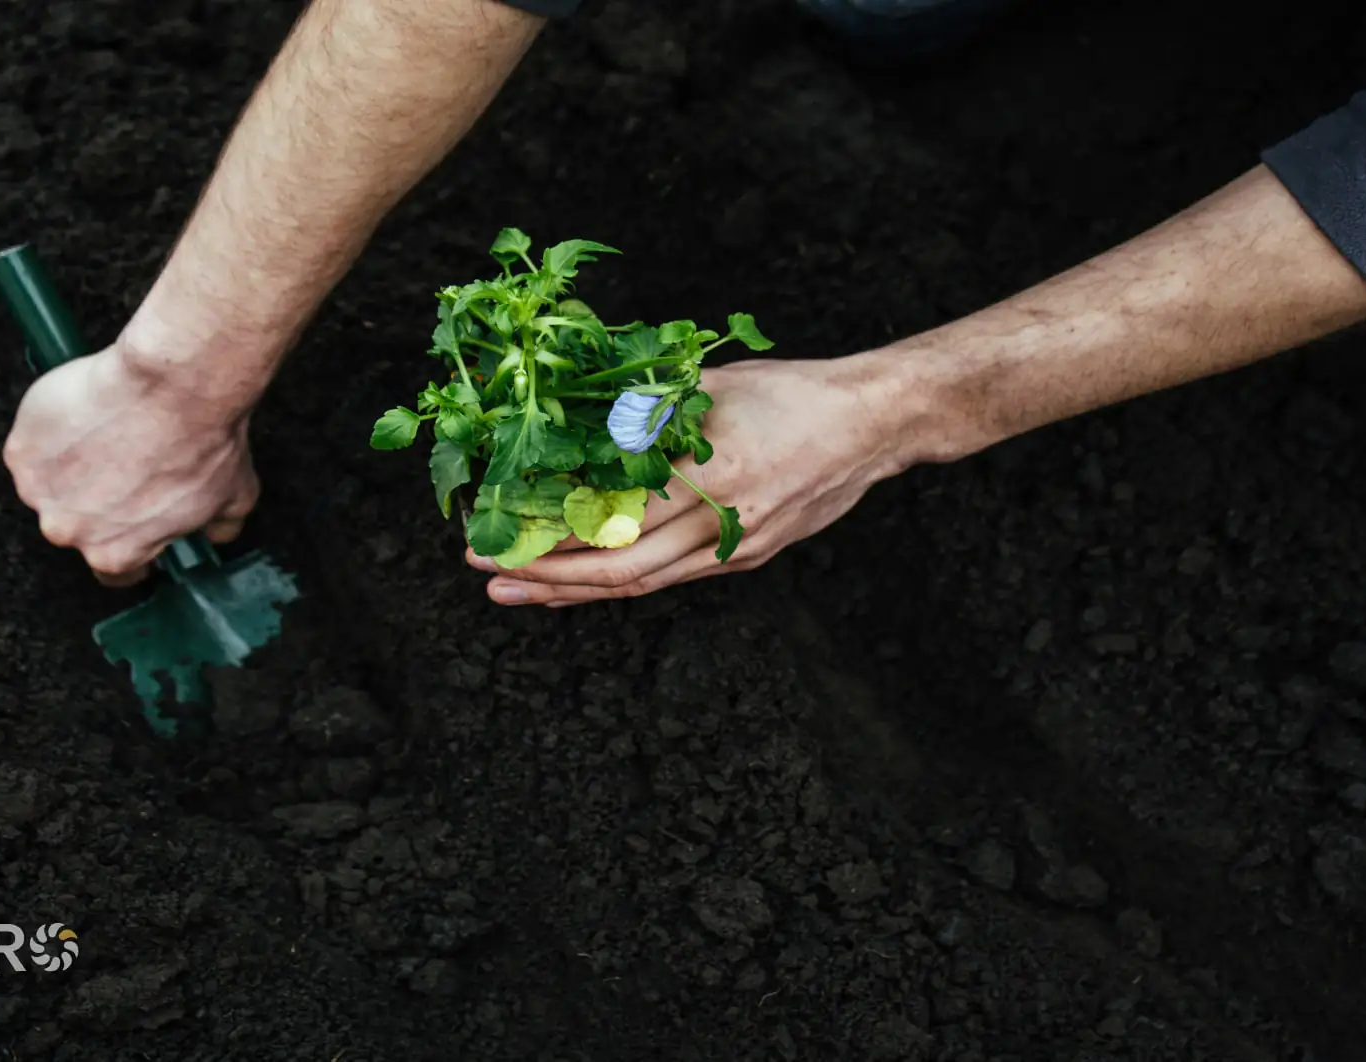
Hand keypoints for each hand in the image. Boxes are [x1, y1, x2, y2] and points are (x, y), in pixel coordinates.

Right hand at [2, 345, 259, 586]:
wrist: (173, 387)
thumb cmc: (202, 444)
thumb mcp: (234, 498)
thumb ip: (219, 525)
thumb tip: (218, 533)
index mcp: (114, 554)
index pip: (115, 571)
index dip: (129, 543)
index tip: (134, 523)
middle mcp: (68, 531)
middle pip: (76, 523)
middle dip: (96, 498)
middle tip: (124, 463)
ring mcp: (37, 489)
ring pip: (50, 482)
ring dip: (71, 464)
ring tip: (106, 433)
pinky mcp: (21, 446)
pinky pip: (34, 442)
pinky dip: (53, 428)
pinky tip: (85, 412)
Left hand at [465, 355, 905, 604]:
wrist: (875, 424)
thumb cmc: (794, 393)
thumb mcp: (713, 387)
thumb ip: (646, 411)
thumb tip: (571, 421)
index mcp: (713, 476)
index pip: (614, 521)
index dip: (550, 533)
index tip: (497, 530)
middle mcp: (724, 523)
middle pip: (622, 571)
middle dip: (548, 577)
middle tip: (489, 573)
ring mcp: (738, 547)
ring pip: (644, 584)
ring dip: (578, 590)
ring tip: (522, 588)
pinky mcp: (747, 555)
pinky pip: (671, 575)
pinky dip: (623, 578)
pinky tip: (586, 579)